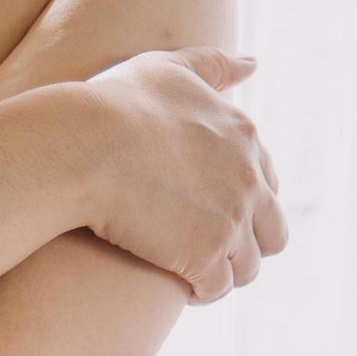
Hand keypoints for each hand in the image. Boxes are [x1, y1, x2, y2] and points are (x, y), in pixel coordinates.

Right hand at [78, 47, 288, 303]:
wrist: (84, 145)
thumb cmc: (114, 103)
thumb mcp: (168, 67)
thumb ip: (213, 65)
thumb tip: (254, 64)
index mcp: (244, 136)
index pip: (267, 181)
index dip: (242, 201)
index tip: (211, 209)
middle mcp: (250, 179)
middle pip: (272, 231)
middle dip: (246, 243)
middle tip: (209, 249)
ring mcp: (232, 219)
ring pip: (249, 266)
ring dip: (225, 272)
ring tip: (194, 272)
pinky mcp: (207, 255)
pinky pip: (218, 287)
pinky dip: (204, 291)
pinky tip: (181, 287)